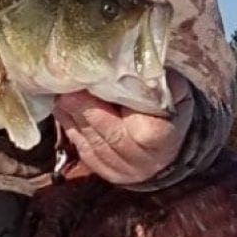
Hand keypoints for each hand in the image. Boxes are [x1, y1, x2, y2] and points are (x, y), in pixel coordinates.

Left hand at [53, 69, 194, 185]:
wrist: (172, 143)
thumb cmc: (170, 109)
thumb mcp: (175, 90)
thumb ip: (157, 81)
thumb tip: (132, 63)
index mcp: (162, 138)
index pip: (134, 126)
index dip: (108, 108)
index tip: (88, 84)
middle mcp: (143, 160)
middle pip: (108, 136)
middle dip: (84, 111)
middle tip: (65, 89)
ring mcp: (124, 171)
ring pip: (93, 145)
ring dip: (73, 120)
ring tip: (61, 97)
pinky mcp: (108, 173)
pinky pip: (86, 153)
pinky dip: (73, 131)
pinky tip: (64, 112)